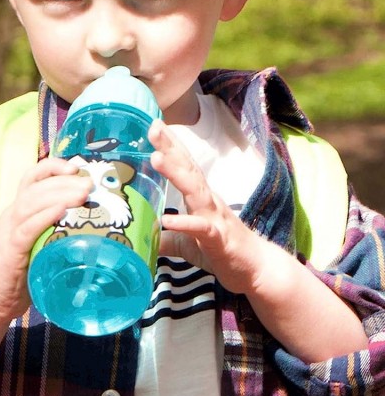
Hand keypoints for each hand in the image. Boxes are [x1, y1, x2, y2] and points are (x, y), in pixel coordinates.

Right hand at [0, 157, 92, 319]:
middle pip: (36, 186)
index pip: (32, 177)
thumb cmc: (24, 271)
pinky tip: (61, 211)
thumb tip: (96, 222)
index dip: (53, 167)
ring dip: (59, 194)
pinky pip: (26, 228)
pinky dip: (44, 216)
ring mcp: (9, 230)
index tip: (76, 167)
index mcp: (19, 209)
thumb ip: (57, 229)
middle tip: (89, 183)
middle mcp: (12, 214)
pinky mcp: (10, 249)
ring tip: (83, 193)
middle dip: (64, 181)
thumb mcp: (40, 242)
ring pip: (31, 202)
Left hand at [148, 119, 265, 293]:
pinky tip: (167, 219)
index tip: (153, 125)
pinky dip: (185, 223)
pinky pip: (201, 229)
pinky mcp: (219, 240)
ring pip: (194, 191)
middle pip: (188, 169)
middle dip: (170, 147)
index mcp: (199, 199)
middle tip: (153, 127)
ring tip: (156, 158)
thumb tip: (141, 238)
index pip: (183, 166)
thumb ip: (166, 239)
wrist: (256, 270)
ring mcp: (215, 218)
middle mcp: (208, 202)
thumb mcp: (186, 245)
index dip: (170, 146)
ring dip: (175, 173)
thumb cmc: (222, 251)